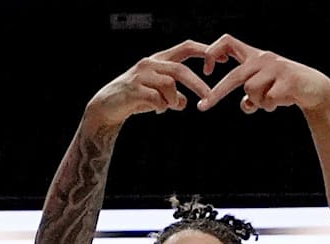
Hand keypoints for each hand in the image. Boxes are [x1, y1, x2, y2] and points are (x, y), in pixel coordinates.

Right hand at [85, 39, 212, 127]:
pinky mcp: (134, 90)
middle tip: (209, 98)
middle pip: (180, 70)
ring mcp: (140, 76)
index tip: (223, 60)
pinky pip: (157, 99)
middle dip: (198, 85)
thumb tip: (184, 102)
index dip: (205, 51)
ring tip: (166, 107)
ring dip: (173, 100)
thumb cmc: (134, 98)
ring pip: (169, 85)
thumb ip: (173, 95)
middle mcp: (150, 63)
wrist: (106, 106)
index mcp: (159, 60)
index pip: (186, 48)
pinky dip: (161, 107)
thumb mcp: (157, 94)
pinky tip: (155, 110)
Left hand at [197, 34, 329, 114]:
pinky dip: (272, 106)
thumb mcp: (267, 89)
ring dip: (259, 103)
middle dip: (218, 93)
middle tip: (202, 107)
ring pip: (251, 92)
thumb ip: (253, 95)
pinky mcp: (287, 79)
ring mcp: (276, 68)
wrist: (316, 89)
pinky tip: (284, 101)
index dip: (213, 52)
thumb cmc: (288, 89)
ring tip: (274, 101)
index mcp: (255, 57)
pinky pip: (268, 100)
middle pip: (235, 76)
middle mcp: (263, 58)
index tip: (207, 70)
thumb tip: (245, 105)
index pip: (228, 43)